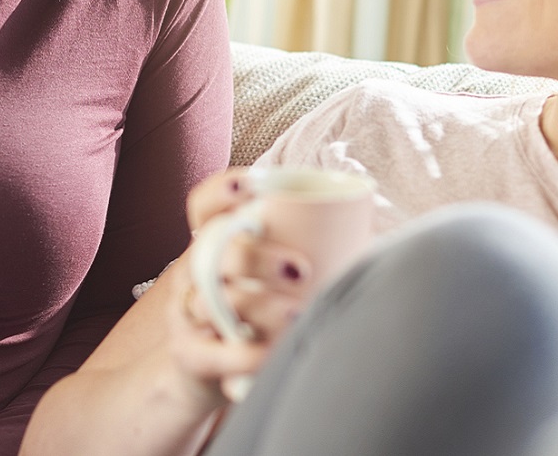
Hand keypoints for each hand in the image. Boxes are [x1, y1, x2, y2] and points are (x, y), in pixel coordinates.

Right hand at [167, 169, 317, 399]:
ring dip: (258, 306)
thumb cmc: (249, 313)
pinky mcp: (189, 355)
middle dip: (255, 257)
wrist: (203, 371)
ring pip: (212, 302)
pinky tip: (273, 354)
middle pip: (213, 253)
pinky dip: (246, 354)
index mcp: (212, 245)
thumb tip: (370, 235)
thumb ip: (301, 252)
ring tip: (297, 314)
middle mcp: (193, 273)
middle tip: (299, 269)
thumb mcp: (260, 277)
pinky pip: (214, 354)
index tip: (254, 186)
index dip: (221, 191)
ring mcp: (187, 314)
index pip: (203, 207)